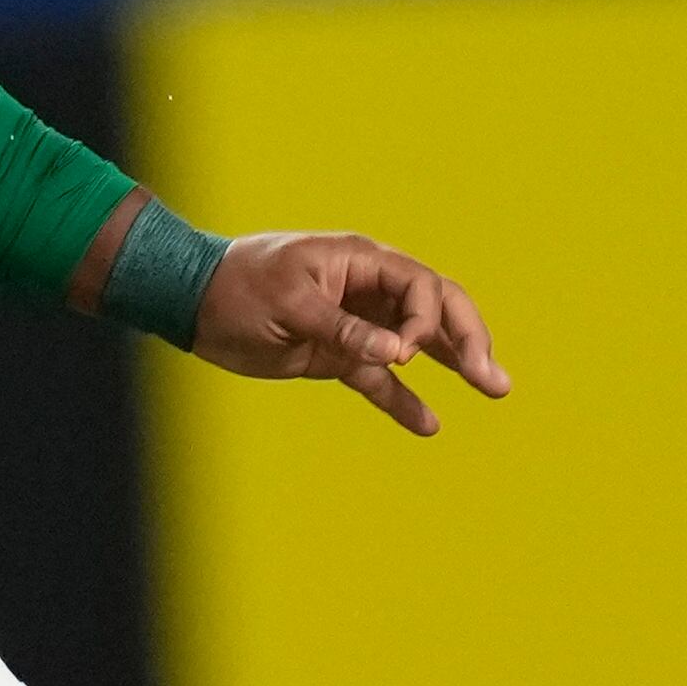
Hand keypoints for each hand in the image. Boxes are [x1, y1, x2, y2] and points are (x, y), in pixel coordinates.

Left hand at [196, 231, 512, 436]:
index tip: (406, 352)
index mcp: (361, 262)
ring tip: (494, 390)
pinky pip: (379, 377)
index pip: (421, 287)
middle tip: (495, 380)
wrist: (191, 302)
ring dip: (454, 364)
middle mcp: (367, 289)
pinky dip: (403, 399)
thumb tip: (398, 354)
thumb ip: (345, 329)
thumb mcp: (290, 305)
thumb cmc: (237, 287)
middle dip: (469, 341)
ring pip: (417, 343)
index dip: (427, 321)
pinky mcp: (336, 354)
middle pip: (435, 310)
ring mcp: (355, 322)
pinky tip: (429, 423)